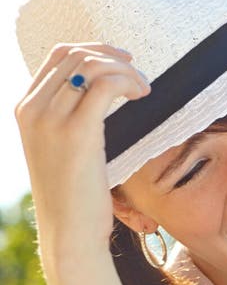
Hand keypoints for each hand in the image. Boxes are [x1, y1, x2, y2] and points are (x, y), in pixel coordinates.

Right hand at [14, 43, 149, 267]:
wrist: (69, 234)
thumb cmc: (73, 200)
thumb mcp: (60, 153)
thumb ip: (67, 122)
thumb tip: (93, 100)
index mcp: (25, 110)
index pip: (57, 56)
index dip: (92, 50)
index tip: (120, 61)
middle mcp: (33, 109)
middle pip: (74, 54)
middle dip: (111, 56)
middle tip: (138, 73)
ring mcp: (51, 120)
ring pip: (90, 66)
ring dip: (124, 70)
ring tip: (144, 89)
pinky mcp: (77, 133)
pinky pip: (105, 86)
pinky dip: (127, 83)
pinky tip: (142, 96)